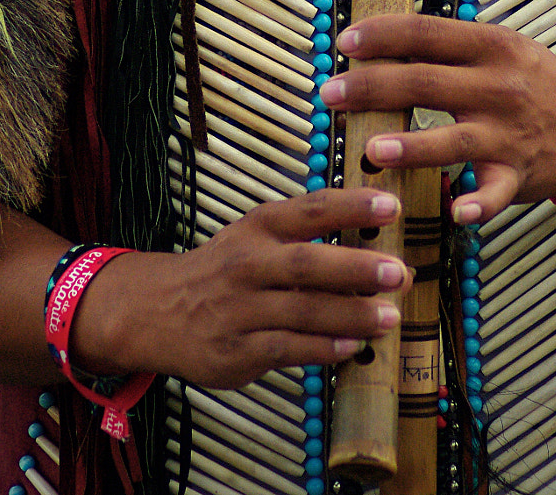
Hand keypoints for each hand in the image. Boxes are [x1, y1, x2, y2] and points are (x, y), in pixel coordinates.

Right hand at [72, 187, 410, 390]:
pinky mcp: (236, 350)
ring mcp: (239, 309)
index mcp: (258, 227)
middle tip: (399, 273)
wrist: (156, 310)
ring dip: (350, 315)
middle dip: (356, 268)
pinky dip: (322, 349)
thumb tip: (376, 238)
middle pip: (306, 264)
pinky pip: (287, 349)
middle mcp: (248, 264)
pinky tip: (352, 347)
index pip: (310, 210)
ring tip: (389, 317)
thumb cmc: (224, 270)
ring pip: (302, 312)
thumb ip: (306, 233)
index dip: (352, 206)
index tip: (392, 205)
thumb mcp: (255, 236)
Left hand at [318, 15, 555, 224]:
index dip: (382, 35)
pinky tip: (457, 210)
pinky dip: (479, 203)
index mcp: (492, 46)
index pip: (427, 34)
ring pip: (453, 139)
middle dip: (372, 87)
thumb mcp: (502, 48)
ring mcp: (508, 133)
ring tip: (373, 150)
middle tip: (330, 93)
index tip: (344, 42)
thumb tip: (380, 42)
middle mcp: (499, 86)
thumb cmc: (534, 84)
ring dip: (412, 146)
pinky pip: (496, 192)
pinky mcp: (518, 174)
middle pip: (425, 83)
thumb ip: (449, 47)